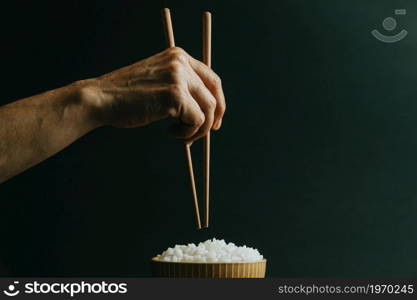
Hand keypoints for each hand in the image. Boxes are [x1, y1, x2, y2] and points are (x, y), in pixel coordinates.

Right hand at [84, 47, 225, 141]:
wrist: (100, 99)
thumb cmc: (125, 95)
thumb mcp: (158, 81)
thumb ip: (180, 86)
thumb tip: (206, 109)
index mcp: (178, 56)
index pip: (212, 79)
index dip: (218, 102)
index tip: (215, 120)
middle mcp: (181, 63)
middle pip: (214, 95)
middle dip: (212, 119)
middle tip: (202, 134)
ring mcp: (178, 78)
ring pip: (208, 111)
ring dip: (197, 130)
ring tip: (179, 135)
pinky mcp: (175, 96)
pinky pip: (197, 121)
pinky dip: (187, 133)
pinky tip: (170, 132)